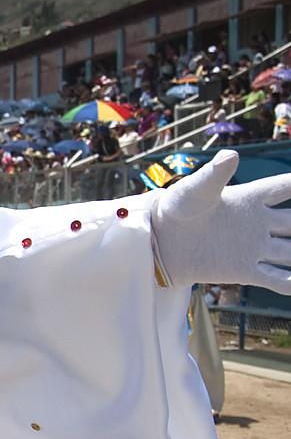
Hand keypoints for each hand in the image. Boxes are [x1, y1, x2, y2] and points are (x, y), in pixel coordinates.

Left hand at [151, 150, 290, 291]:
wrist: (160, 242)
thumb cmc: (176, 209)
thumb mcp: (195, 190)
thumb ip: (214, 175)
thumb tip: (231, 155)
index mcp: (250, 197)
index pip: (285, 187)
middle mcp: (259, 222)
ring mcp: (255, 247)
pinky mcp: (246, 269)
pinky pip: (275, 277)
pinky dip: (290, 282)